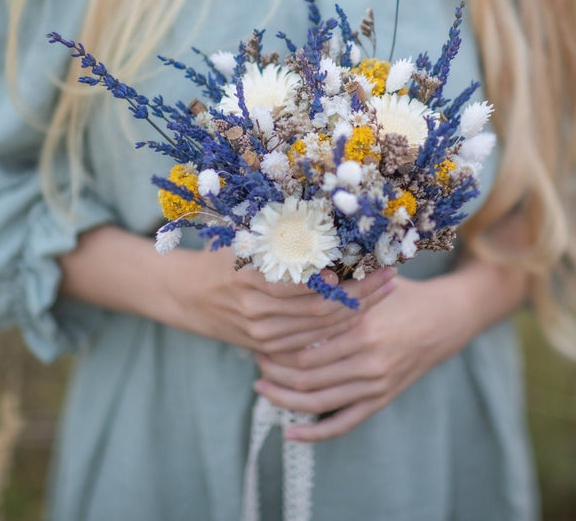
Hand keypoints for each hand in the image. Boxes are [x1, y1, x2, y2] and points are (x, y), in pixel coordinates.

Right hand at [174, 249, 398, 354]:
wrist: (184, 296)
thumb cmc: (218, 259)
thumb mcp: (243, 241)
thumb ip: (280, 240)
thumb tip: (327, 227)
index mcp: (251, 280)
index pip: (310, 284)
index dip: (346, 277)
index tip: (374, 261)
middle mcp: (257, 312)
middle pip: (322, 309)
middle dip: (362, 294)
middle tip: (392, 277)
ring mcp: (262, 336)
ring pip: (321, 329)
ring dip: (356, 312)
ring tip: (384, 294)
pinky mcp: (265, 349)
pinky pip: (310, 343)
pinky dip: (336, 330)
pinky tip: (358, 315)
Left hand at [252, 258, 527, 441]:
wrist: (447, 318)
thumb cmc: (402, 293)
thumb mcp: (370, 281)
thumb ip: (335, 282)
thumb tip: (290, 273)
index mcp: (361, 327)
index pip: (305, 345)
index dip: (277, 346)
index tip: (259, 338)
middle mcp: (368, 359)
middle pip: (305, 376)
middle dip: (275, 371)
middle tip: (255, 361)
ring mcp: (376, 383)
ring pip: (318, 402)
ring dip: (285, 398)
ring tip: (263, 388)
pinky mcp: (382, 399)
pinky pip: (344, 423)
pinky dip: (315, 433)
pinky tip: (290, 433)